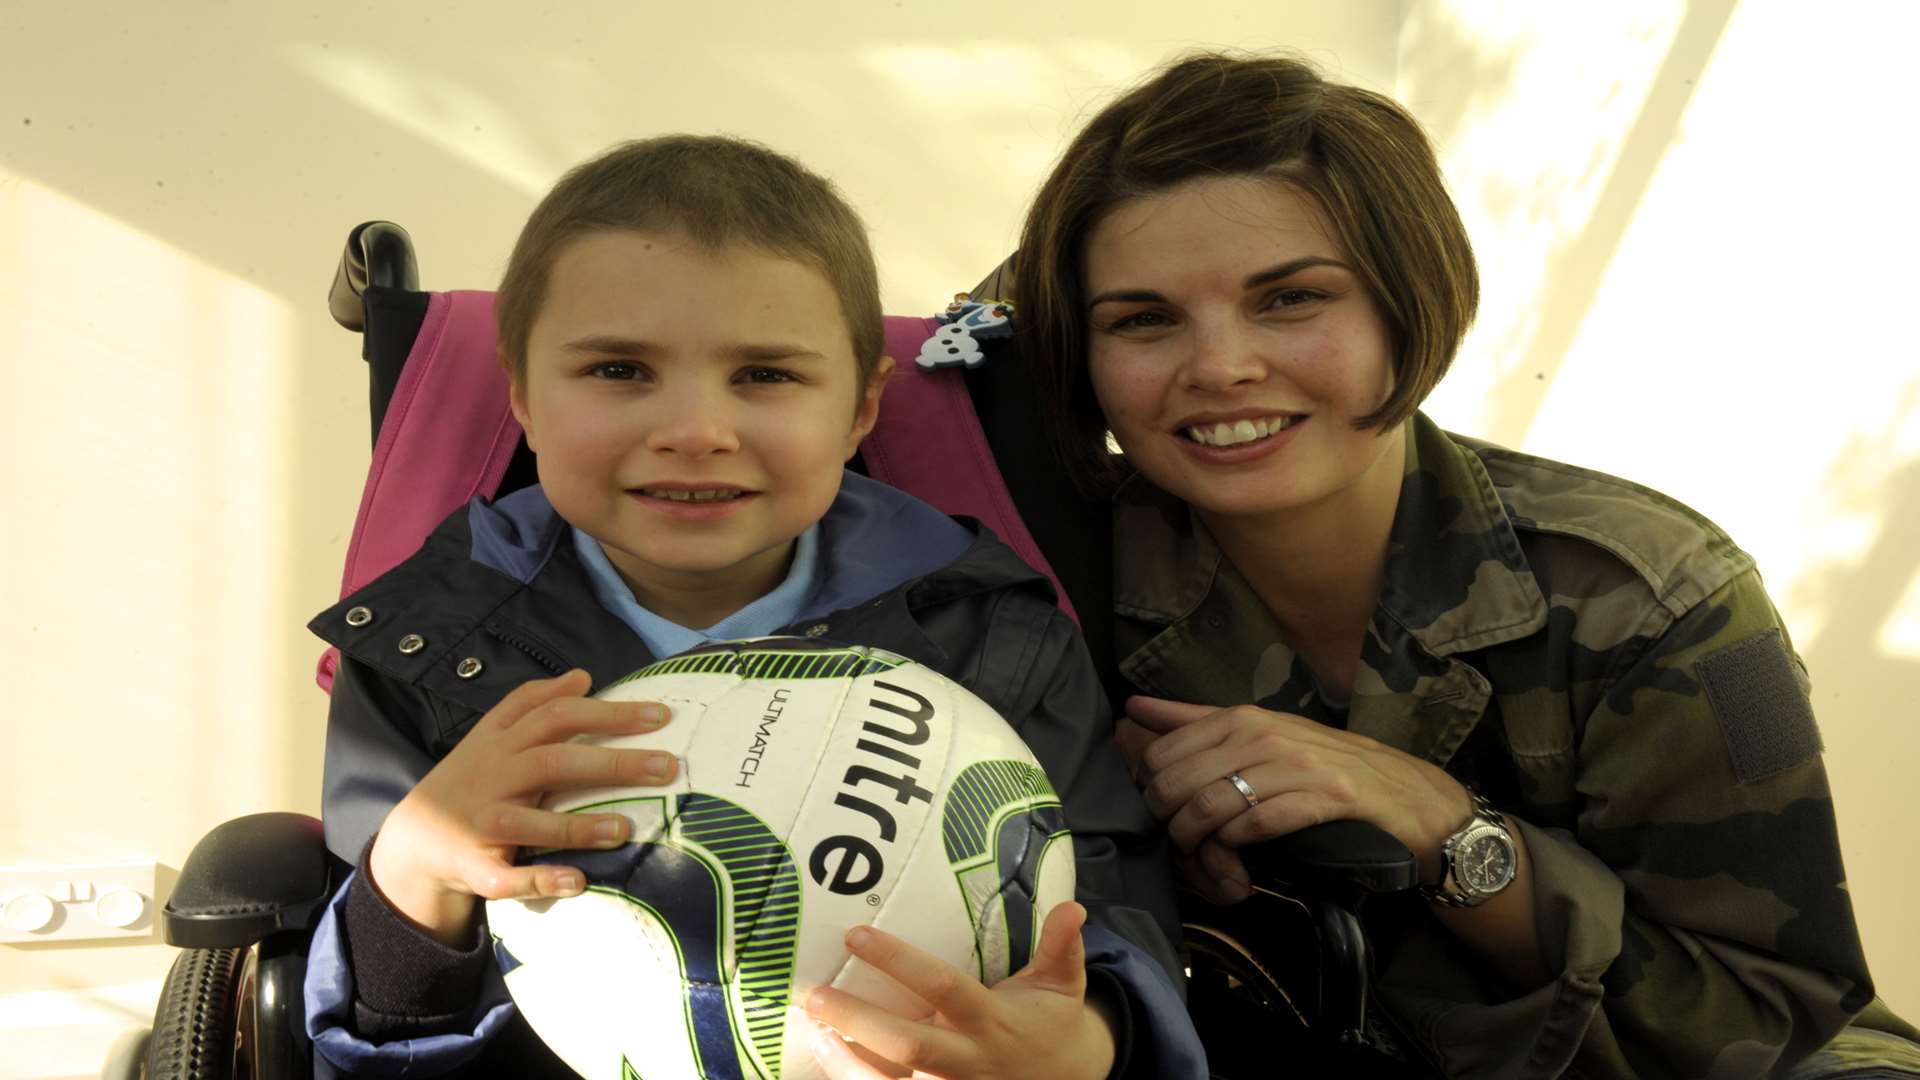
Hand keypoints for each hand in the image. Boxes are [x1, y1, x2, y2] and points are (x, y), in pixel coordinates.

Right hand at [367, 669, 677, 943]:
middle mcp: (493, 776)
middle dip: (612, 762)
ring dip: (577, 827)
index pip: (556, 715)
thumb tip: (581, 675)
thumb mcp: (493, 736)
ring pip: (528, 823)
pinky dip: (540, 880)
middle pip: (553, 760)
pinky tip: (578, 882)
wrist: (412, 842)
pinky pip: (506, 879)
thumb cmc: (470, 782)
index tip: (660, 716)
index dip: (606, 712)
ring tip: (624, 829)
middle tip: (668, 767)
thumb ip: (533, 704)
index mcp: (502, 742)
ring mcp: (482, 823)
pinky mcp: (473, 868)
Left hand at [804, 901, 1115, 1079]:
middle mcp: (969, 1060)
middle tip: (814, 995)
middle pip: (908, 1044)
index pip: (942, 986)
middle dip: (857, 1020)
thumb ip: (1061, 946)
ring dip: (847, 1060)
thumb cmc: (1051, 1025)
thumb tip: (1073, 907)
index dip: (899, 961)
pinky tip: (827, 1053)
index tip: (857, 933)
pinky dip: (855, 1079)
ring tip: (812, 1028)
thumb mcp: (1061, 985)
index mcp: (992, 1020)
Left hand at [1125, 696, 1470, 899]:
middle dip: (1167, 823)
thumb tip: (1135, 706)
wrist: (1410, 795)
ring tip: (1203, 862)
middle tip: (1178, 847)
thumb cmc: (1327, 765)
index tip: (1160, 817)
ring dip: (1197, 844)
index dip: (1149, 793)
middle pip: (1179, 781)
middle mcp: (1264, 733)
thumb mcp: (1259, 733)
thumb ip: (1196, 721)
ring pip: (1212, 805)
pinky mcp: (1323, 797)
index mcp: (1242, 717)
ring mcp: (1296, 763)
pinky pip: (1256, 824)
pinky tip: (1238, 862)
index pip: (1163, 753)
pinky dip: (1236, 849)